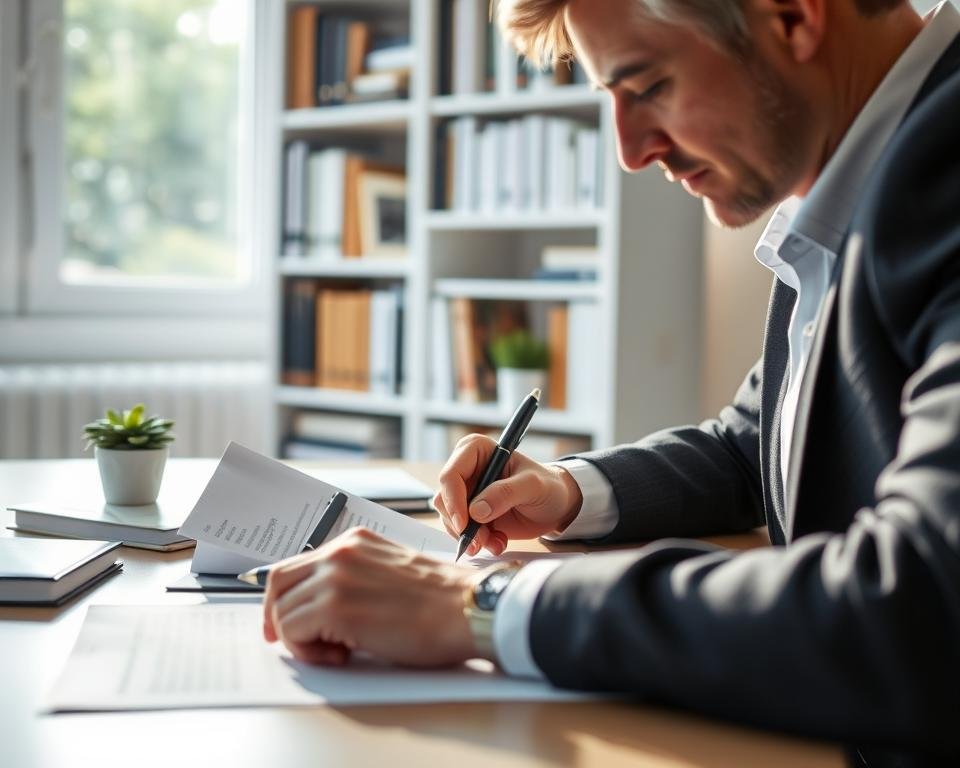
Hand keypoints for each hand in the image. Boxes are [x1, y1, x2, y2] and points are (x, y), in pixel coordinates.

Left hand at [262, 527, 476, 666]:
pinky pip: (292, 631)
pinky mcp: (335, 607)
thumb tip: (323, 607)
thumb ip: (355, 579)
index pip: (297, 565)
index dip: (284, 598)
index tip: (286, 621)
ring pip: (283, 612)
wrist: (467, 608)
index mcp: (355, 542)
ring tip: (337, 652)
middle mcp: (340, 553)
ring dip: (301, 640)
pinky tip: (342, 655)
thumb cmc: (442, 602)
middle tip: (298, 642)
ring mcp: (335, 577)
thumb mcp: (389, 574)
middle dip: (279, 617)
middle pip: (278, 583)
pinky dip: (308, 652)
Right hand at [433, 434, 582, 556]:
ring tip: (496, 542)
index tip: (465, 524)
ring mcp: (467, 493)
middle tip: (482, 541)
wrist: (556, 506)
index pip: (451, 474)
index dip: (453, 500)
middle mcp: (466, 469)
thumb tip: (476, 511)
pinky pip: (460, 531)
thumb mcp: (533, 486)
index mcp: (476, 450)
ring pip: (449, 519)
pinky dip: (477, 542)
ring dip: (471, 537)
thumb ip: (506, 493)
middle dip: (461, 525)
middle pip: (445, 499)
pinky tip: (498, 542)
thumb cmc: (547, 486)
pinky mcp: (471, 514)